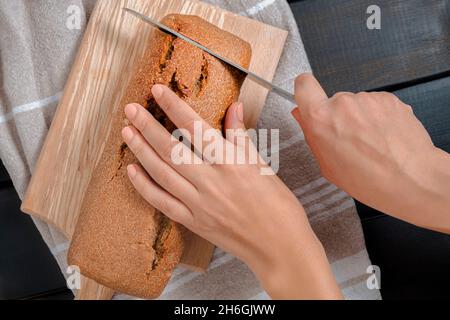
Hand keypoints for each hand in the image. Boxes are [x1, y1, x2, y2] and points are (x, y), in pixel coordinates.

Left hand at [121, 84, 341, 298]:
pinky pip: (163, 203)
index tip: (158, 90)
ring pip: (163, 173)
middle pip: (172, 149)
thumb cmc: (279, 205)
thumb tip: (234, 107)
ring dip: (142, 151)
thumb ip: (241, 136)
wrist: (280, 246)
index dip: (174, 106)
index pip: (196, 127)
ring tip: (127, 132)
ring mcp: (199, 204)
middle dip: (148, 126)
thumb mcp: (263, 165)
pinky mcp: (194, 222)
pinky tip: (132, 171)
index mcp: (231, 163)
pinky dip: (145, 187)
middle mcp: (211, 181)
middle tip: (131, 109)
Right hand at [292, 73, 449, 232]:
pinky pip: (376, 105)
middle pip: (333, 102)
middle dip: (338, 117)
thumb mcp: (328, 166)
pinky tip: (384, 138)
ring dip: (360, 119)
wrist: (411, 178)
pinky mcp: (388, 98)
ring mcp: (367, 99)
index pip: (304, 85)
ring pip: (356, 105)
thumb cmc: (369, 179)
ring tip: (372, 143)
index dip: (305, 91)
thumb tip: (303, 115)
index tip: (309, 98)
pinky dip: (378, 118)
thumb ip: (312, 136)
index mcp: (320, 119)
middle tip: (349, 141)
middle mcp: (342, 103)